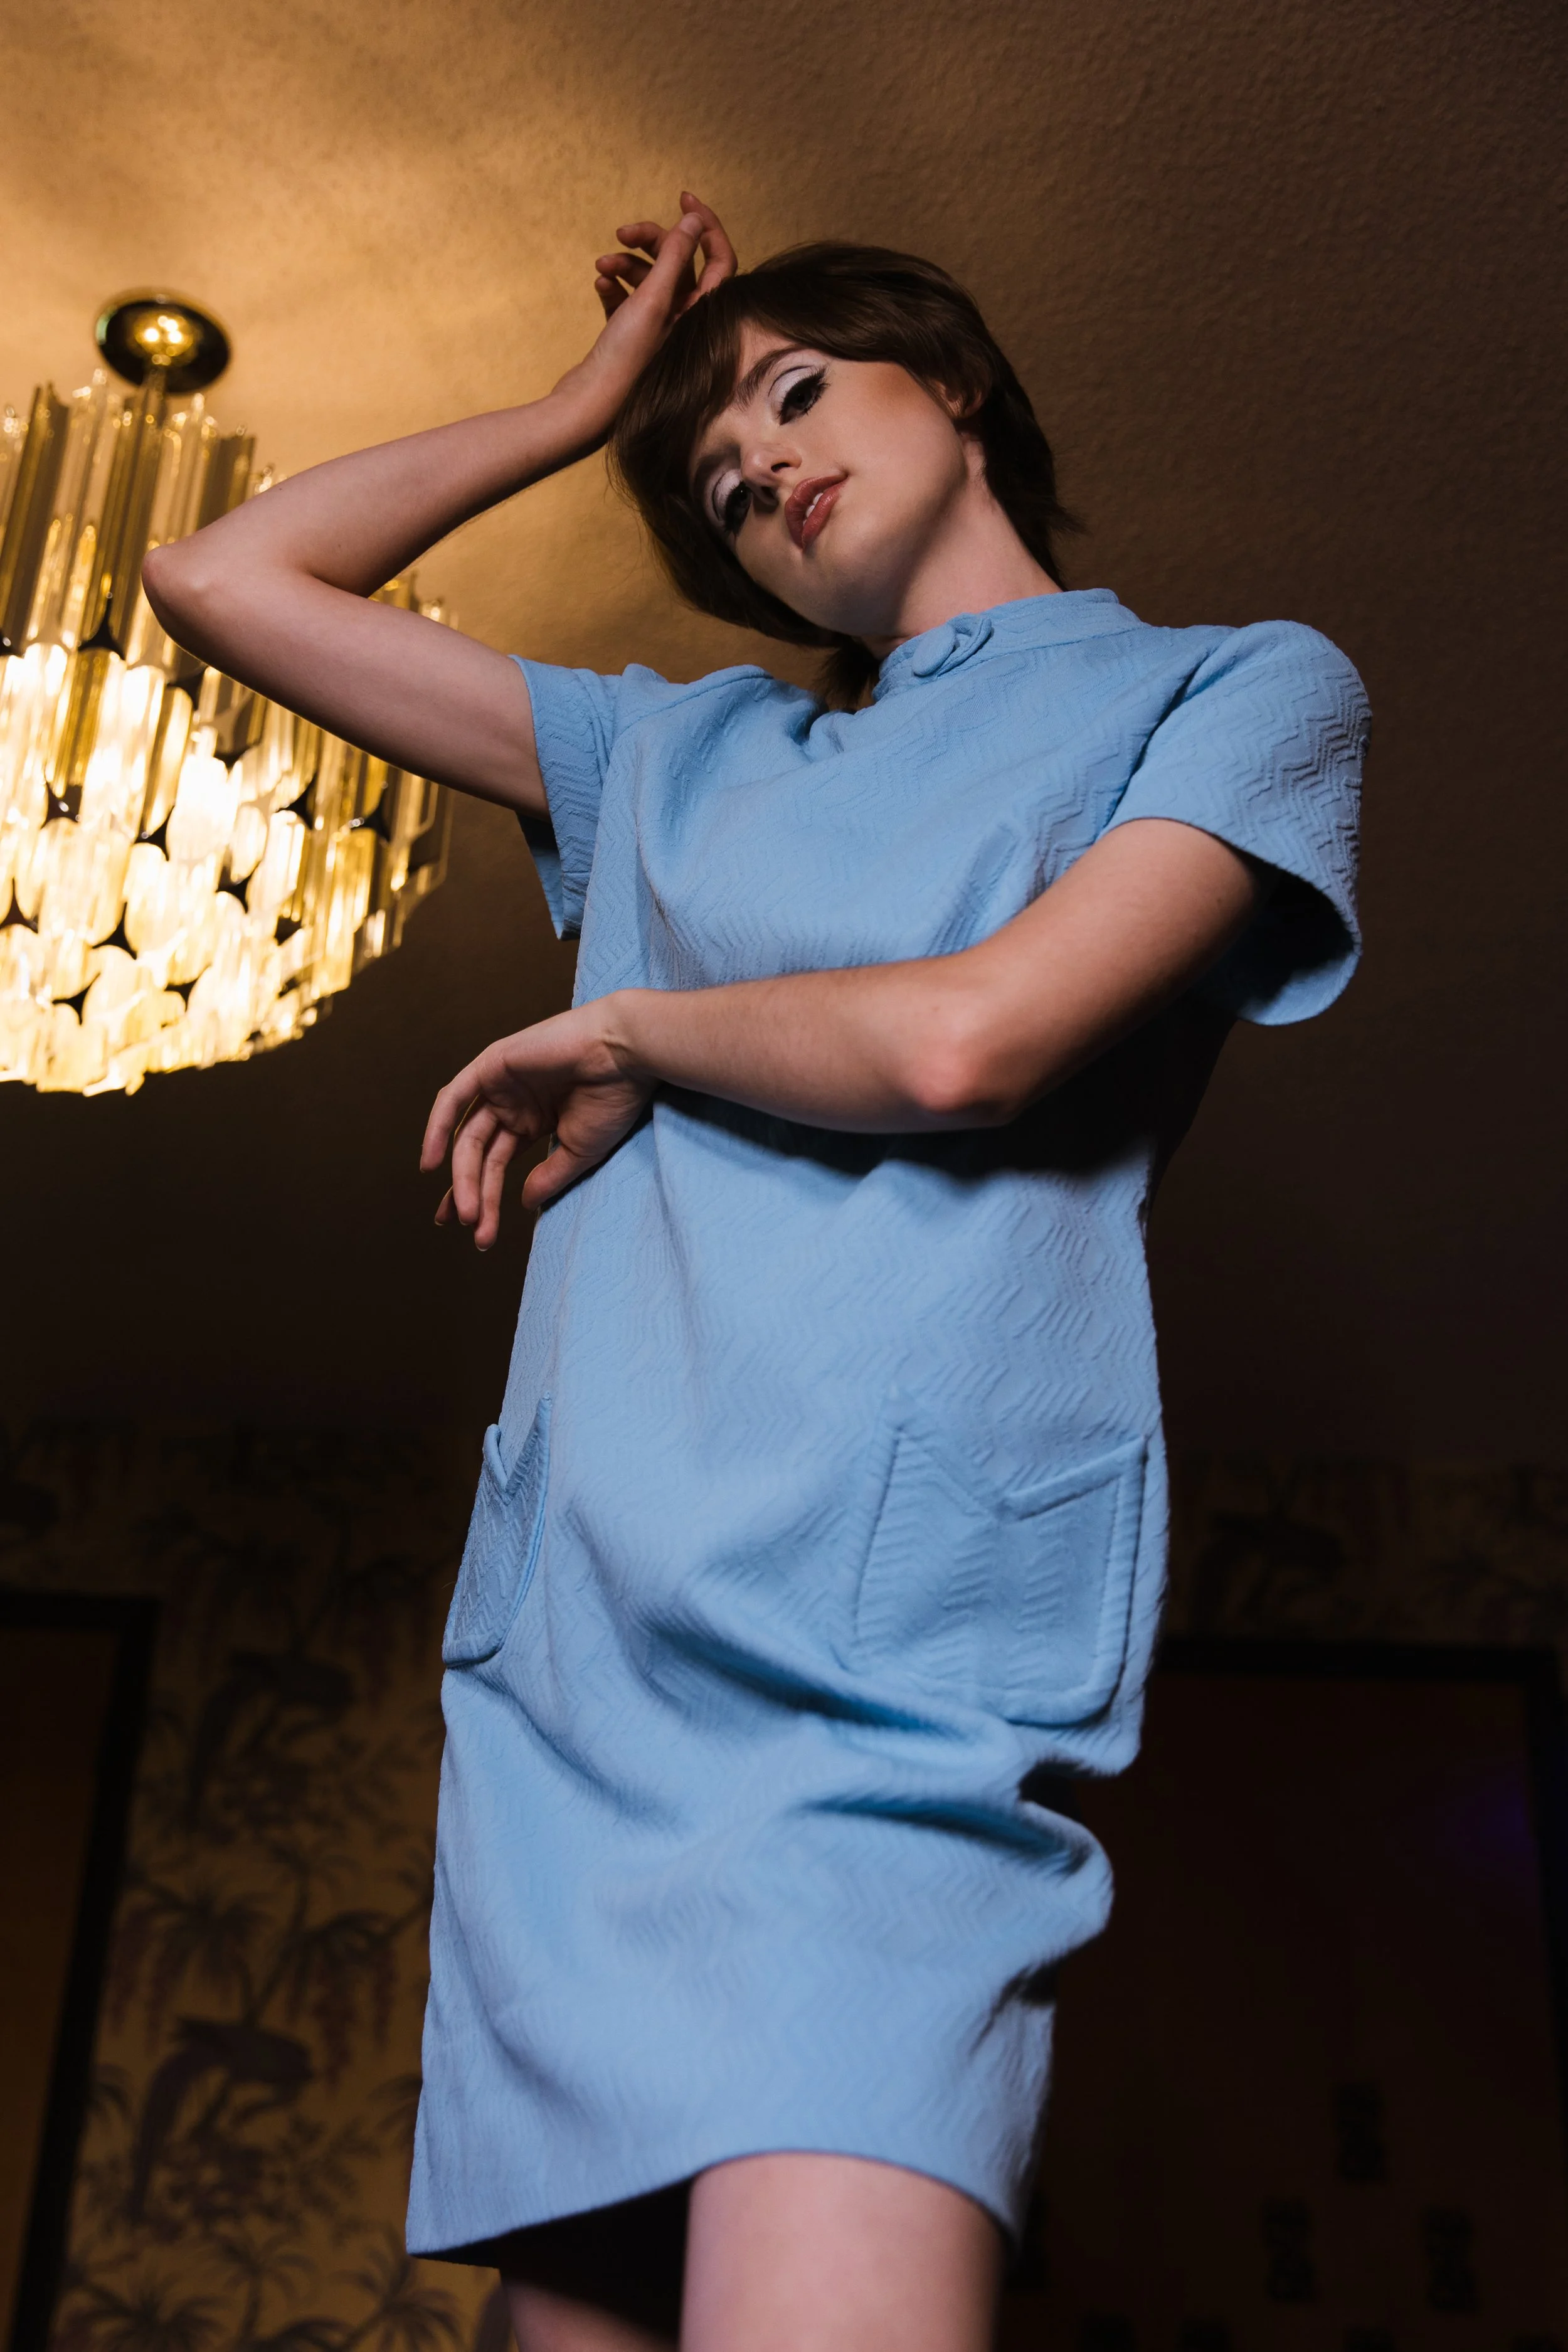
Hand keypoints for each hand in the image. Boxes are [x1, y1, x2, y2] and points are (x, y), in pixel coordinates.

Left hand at [420, 1001, 652, 1246]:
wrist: (623, 1055)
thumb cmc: (612, 1099)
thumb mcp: (580, 1151)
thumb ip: (549, 1176)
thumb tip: (523, 1203)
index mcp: (534, 1121)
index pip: (497, 1163)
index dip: (485, 1197)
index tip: (478, 1232)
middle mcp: (513, 1104)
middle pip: (479, 1155)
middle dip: (470, 1193)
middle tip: (471, 1227)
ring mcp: (500, 1085)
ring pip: (468, 1137)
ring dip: (462, 1176)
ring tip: (465, 1213)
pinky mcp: (492, 1065)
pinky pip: (453, 1098)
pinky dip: (437, 1129)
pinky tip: (432, 1164)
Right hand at [551, 191, 737, 444]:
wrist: (589, 406)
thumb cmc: (626, 360)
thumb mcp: (654, 300)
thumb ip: (674, 257)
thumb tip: (693, 220)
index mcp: (702, 314)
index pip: (719, 259)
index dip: (705, 226)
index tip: (682, 198)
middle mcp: (686, 322)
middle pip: (678, 264)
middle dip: (650, 242)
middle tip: (623, 232)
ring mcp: (659, 331)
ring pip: (649, 280)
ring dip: (625, 264)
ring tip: (602, 264)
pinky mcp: (632, 339)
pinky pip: (628, 300)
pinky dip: (615, 287)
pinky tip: (600, 283)